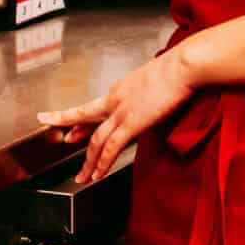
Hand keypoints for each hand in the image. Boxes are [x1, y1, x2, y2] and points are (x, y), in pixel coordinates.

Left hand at [40, 46, 203, 183]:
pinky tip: (97, 175)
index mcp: (121, 89)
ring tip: (82, 177)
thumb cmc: (179, 69)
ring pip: (95, 141)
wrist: (183, 67)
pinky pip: (110, 148)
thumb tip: (154, 98)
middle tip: (61, 140)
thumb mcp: (156, 78)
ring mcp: (121, 112)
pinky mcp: (131, 123)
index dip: (81, 120)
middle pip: (83, 116)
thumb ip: (148, 92)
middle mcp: (115, 99)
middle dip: (66, 126)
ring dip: (88, 162)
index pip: (95, 107)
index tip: (72, 128)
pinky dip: (102, 163)